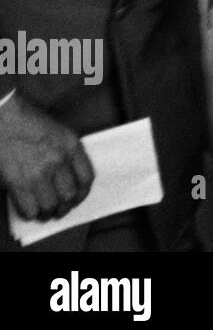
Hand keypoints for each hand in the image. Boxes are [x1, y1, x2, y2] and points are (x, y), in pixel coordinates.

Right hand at [0, 92, 94, 220]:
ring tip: (43, 213)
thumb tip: (67, 179)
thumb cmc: (28, 121)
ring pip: (50, 206)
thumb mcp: (59, 133)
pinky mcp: (17, 182)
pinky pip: (29, 208)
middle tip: (58, 210)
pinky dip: (30, 213)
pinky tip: (28, 209)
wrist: (3, 116)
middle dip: (65, 207)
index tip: (76, 198)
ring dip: (47, 213)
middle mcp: (58, 161)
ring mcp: (38, 173)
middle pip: (69, 196)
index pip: (87, 178)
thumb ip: (66, 153)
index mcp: (72, 146)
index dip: (82, 194)